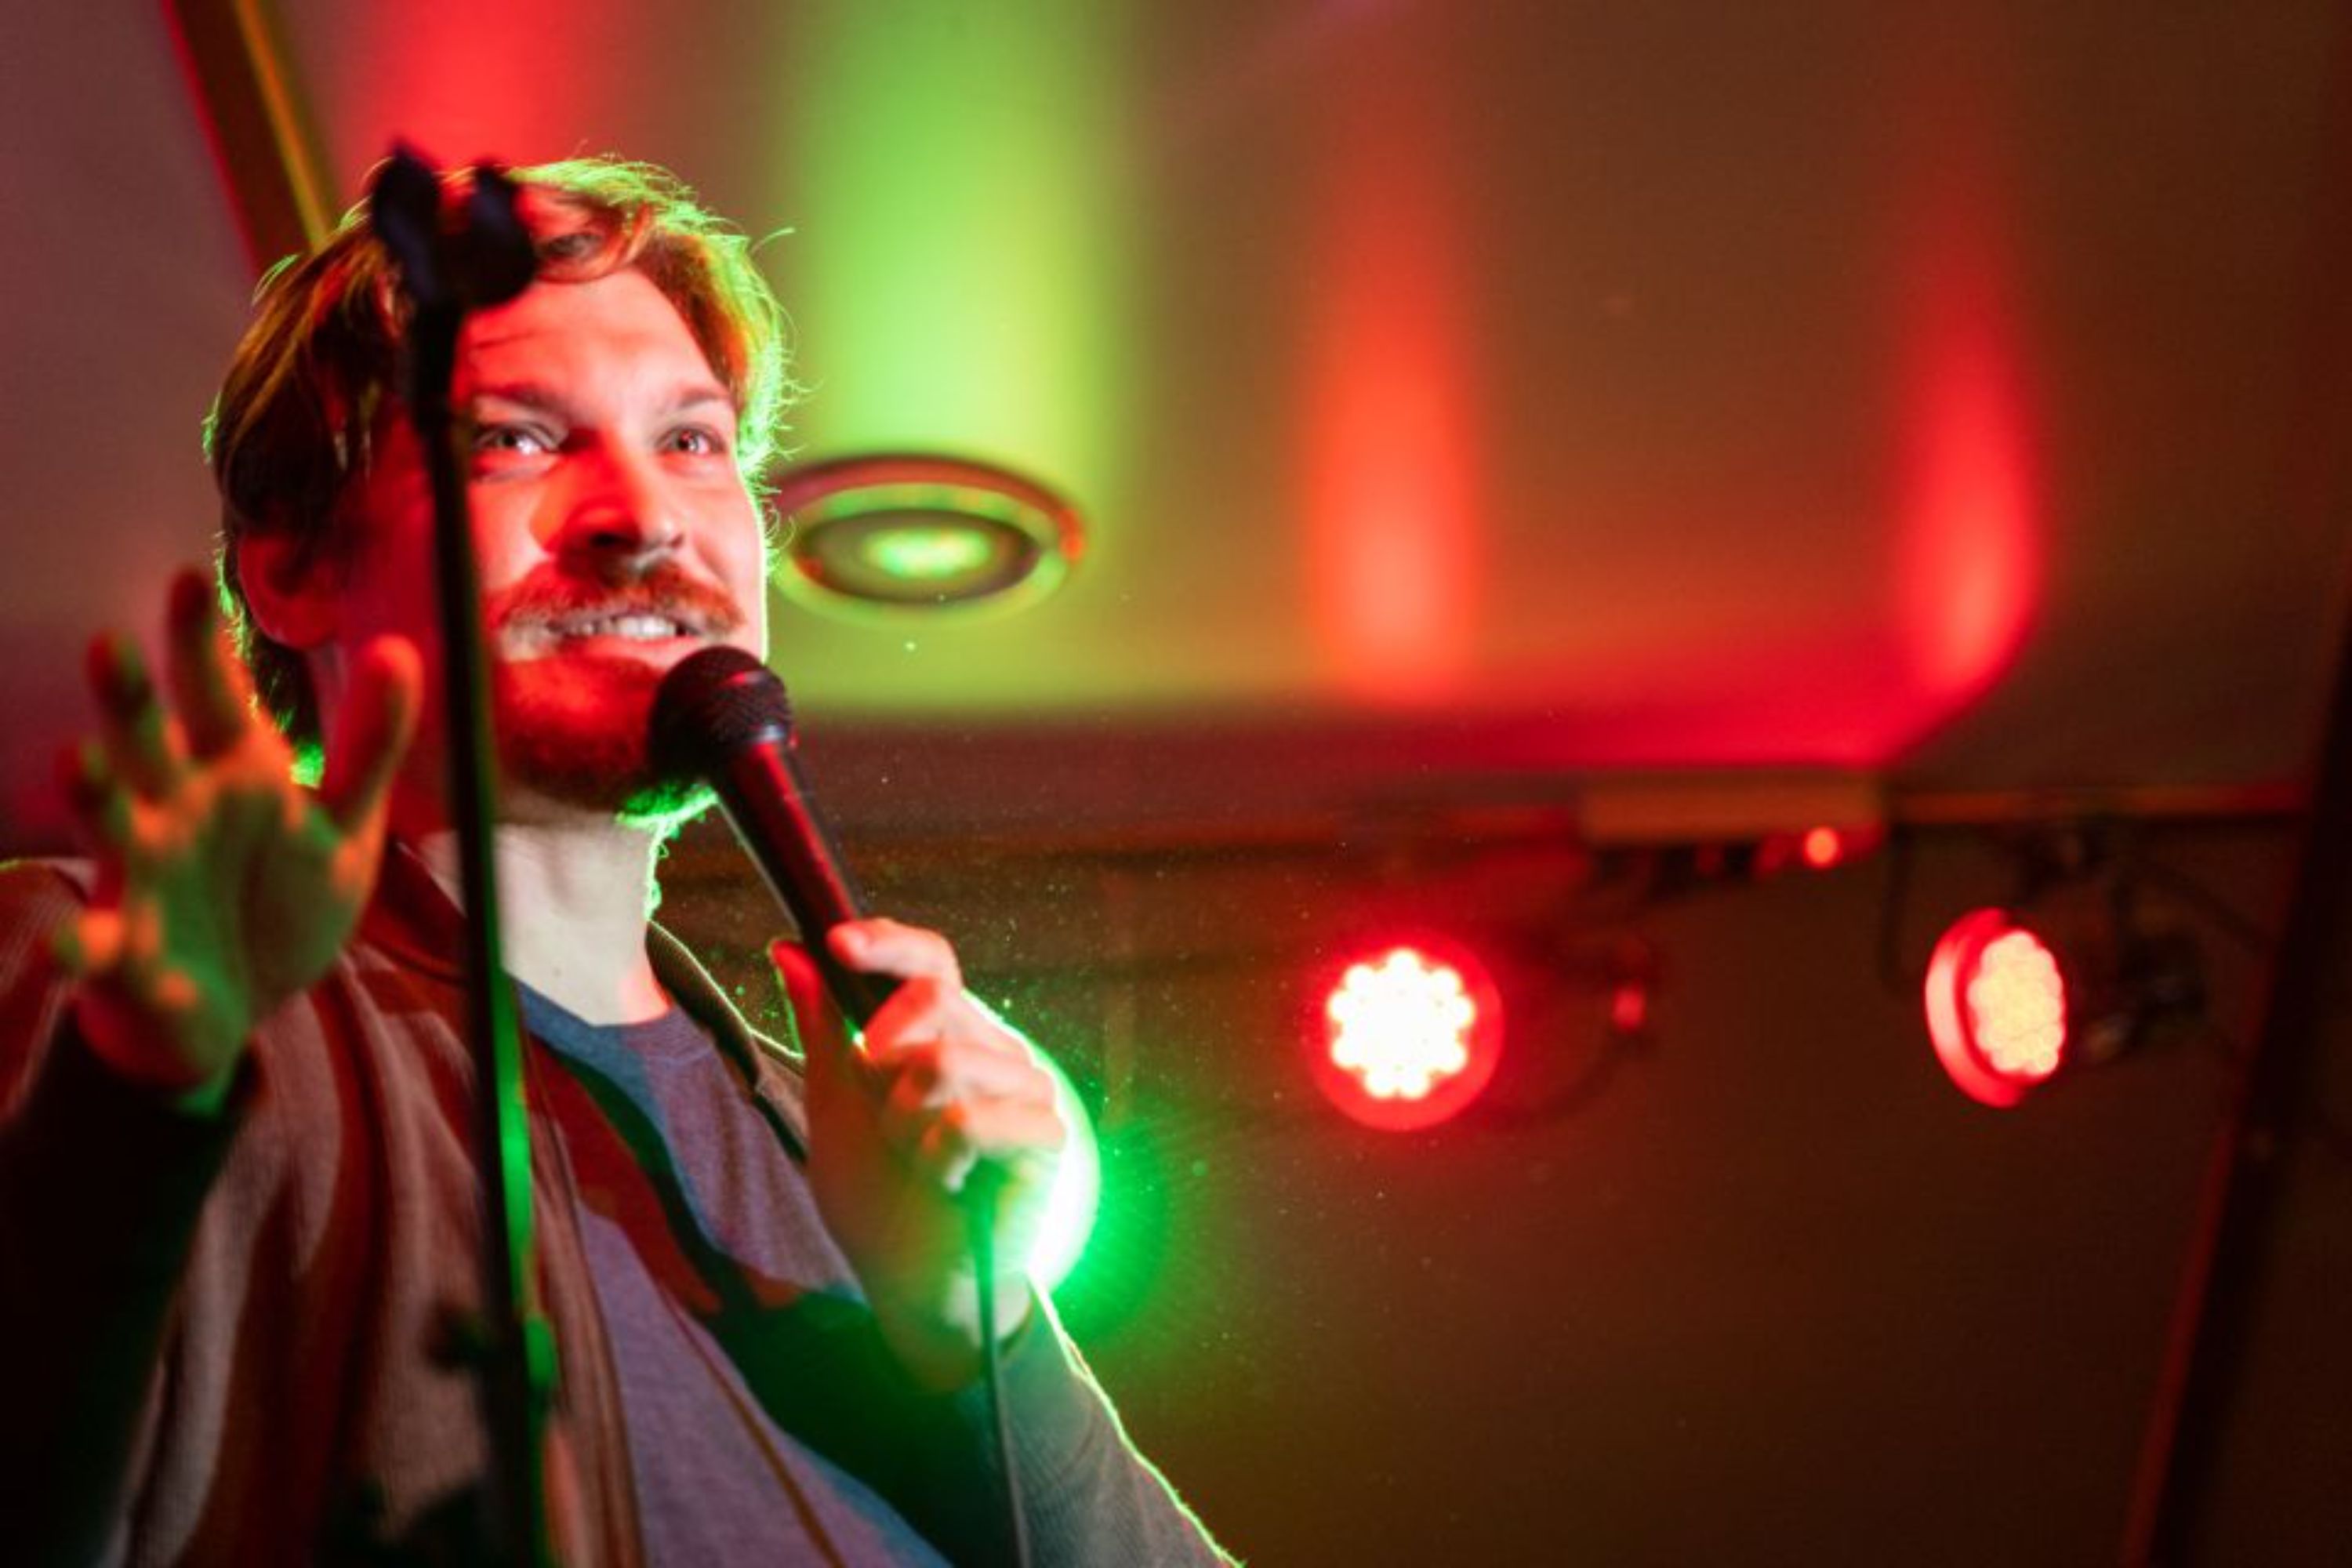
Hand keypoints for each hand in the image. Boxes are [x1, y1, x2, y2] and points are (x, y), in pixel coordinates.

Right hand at [52, 567, 419, 1102]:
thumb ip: (368, 745)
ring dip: (92, 797)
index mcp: (233, 773)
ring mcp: (140, 879)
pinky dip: (78, 948)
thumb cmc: (282, 901)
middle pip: (149, 745)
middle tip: (109, 643)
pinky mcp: (122, 958)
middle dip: (129, 701)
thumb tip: (400, 648)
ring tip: (78, 760)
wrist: (239, 1009)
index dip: (200, 643)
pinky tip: (67, 945)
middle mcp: (173, 811)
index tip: (189, 578)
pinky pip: (95, 950)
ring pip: (110, 828)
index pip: (216, 696)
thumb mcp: (345, 827)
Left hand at [772, 921, 1065, 1389]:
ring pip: (948, 1061)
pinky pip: (972, 1119)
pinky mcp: (1045, 1138)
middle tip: (888, 1122)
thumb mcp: (835, 1103)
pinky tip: (950, 1184)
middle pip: (934, 1001)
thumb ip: (822, 1026)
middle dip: (884, 1064)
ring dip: (907, 1124)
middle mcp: (994, 1049)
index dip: (888, 943)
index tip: (837, 944)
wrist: (912, 1281)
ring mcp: (1026, 1090)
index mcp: (946, 1033)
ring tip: (919, 1162)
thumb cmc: (880, 1195)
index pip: (932, 961)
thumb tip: (788, 947)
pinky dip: (939, 1158)